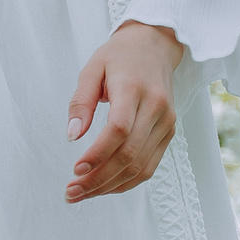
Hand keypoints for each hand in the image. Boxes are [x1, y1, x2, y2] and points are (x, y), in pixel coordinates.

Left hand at [65, 21, 182, 201]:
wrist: (155, 45)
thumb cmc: (120, 56)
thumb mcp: (91, 69)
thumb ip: (80, 102)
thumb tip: (72, 136)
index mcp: (134, 88)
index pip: (119, 129)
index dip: (98, 154)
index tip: (76, 169)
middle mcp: (156, 108)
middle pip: (129, 154)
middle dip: (98, 179)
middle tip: (71, 192)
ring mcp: (166, 122)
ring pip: (140, 166)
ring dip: (110, 186)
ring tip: (83, 194)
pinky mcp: (169, 132)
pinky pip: (149, 166)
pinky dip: (126, 182)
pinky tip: (105, 187)